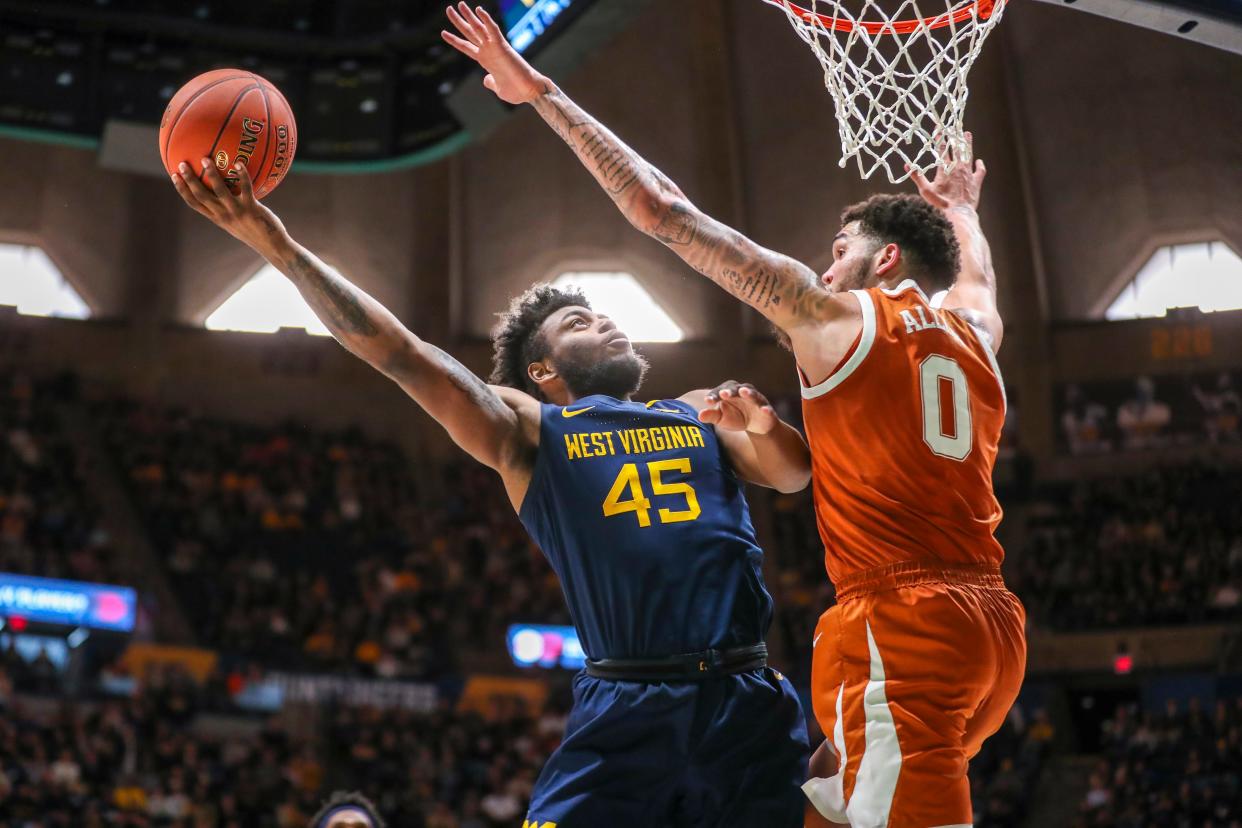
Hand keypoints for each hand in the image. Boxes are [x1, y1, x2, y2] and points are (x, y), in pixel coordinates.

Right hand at [171, 158, 288, 254]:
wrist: (271, 245)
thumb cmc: (254, 230)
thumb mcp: (236, 221)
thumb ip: (228, 208)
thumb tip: (225, 188)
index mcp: (217, 218)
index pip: (194, 203)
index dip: (182, 189)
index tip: (174, 176)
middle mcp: (224, 215)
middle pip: (201, 196)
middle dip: (189, 179)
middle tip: (182, 163)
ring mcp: (237, 212)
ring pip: (219, 190)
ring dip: (211, 174)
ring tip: (205, 158)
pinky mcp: (251, 208)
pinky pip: (245, 188)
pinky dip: (242, 175)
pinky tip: (238, 162)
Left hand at [441, 3, 546, 105]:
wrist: (529, 91)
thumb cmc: (517, 92)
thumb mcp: (498, 88)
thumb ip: (490, 83)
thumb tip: (485, 80)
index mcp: (485, 60)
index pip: (466, 47)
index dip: (455, 40)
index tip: (443, 33)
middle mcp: (488, 51)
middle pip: (470, 32)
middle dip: (459, 21)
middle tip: (449, 9)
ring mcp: (495, 48)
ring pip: (479, 28)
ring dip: (469, 16)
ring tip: (459, 4)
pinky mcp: (503, 47)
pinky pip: (493, 30)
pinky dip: (487, 20)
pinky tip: (479, 10)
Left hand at [698, 381, 778, 434]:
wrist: (755, 424)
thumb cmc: (734, 417)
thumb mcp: (721, 418)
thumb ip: (711, 416)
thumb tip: (699, 416)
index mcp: (729, 392)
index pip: (720, 391)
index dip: (714, 395)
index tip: (708, 401)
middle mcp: (742, 392)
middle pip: (736, 389)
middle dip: (730, 391)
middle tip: (724, 394)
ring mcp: (755, 399)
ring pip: (752, 394)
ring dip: (748, 393)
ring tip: (743, 392)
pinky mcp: (766, 408)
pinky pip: (766, 407)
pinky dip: (766, 408)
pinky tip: (764, 410)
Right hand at [907, 131, 985, 212]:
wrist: (958, 213)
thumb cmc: (940, 203)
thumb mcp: (925, 191)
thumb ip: (917, 177)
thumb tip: (908, 165)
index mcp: (945, 168)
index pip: (942, 149)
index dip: (940, 137)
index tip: (939, 127)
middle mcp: (958, 168)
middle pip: (957, 148)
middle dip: (955, 136)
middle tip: (955, 126)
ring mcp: (968, 173)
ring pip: (969, 155)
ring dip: (967, 144)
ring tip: (967, 134)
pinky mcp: (976, 181)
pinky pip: (980, 170)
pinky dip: (979, 165)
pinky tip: (979, 161)